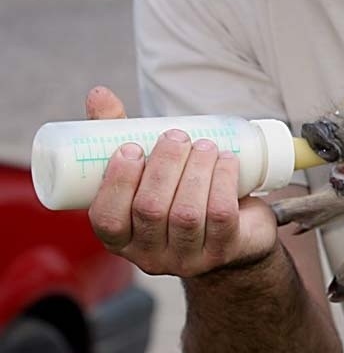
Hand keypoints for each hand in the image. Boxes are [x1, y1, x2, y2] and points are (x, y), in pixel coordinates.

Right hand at [85, 86, 278, 276]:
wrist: (235, 226)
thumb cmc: (178, 192)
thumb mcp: (145, 168)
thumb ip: (118, 133)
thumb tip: (99, 94)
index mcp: (120, 237)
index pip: (107, 219)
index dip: (118, 182)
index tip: (132, 147)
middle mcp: (150, 255)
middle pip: (151, 211)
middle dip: (165, 166)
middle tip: (177, 137)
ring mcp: (188, 258)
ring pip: (188, 214)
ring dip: (197, 170)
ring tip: (205, 145)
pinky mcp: (224, 251)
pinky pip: (222, 216)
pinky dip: (224, 181)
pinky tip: (227, 161)